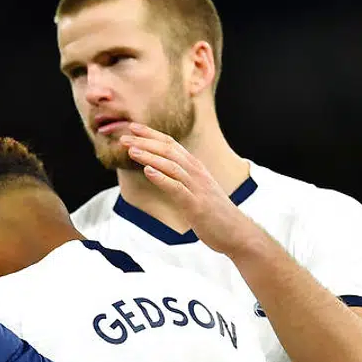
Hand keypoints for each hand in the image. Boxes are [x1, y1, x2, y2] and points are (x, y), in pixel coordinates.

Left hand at [119, 123, 257, 255]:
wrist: (238, 233)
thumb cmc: (216, 214)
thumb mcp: (197, 192)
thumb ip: (182, 180)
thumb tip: (162, 173)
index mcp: (196, 169)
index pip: (171, 145)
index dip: (151, 135)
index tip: (132, 128)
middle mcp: (197, 173)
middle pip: (169, 150)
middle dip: (145, 142)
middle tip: (124, 137)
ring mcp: (197, 188)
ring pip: (171, 166)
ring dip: (149, 156)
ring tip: (131, 151)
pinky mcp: (196, 205)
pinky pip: (177, 188)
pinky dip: (162, 178)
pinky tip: (148, 171)